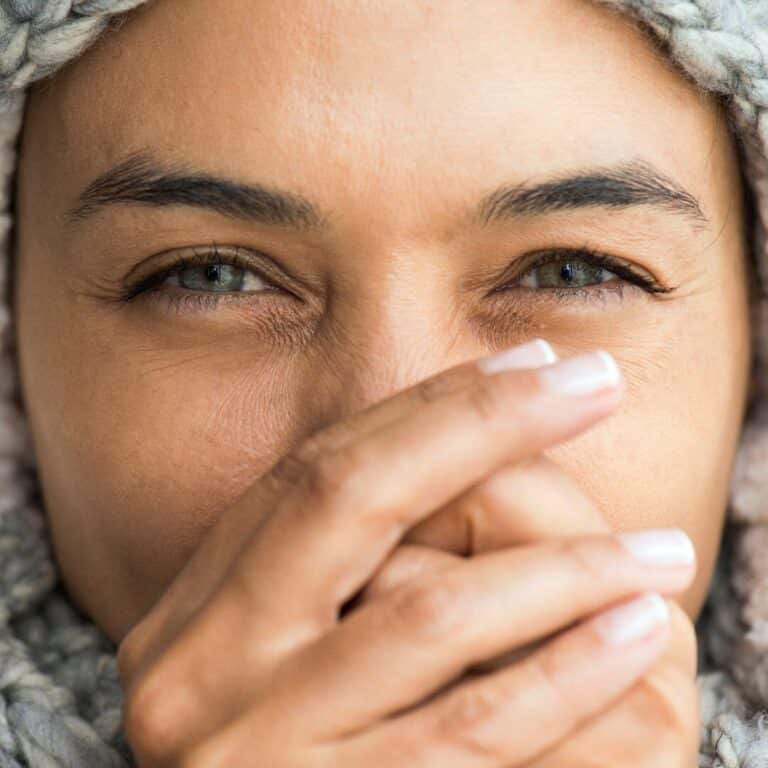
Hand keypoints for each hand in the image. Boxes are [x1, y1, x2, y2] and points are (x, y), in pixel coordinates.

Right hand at [116, 347, 690, 765]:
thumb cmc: (289, 755)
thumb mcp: (274, 658)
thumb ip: (327, 574)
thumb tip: (460, 448)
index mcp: (194, 616)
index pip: (315, 471)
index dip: (425, 408)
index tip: (525, 365)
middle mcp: (201, 668)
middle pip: (350, 496)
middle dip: (482, 422)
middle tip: (591, 382)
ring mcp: (254, 750)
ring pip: (429, 612)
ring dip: (564, 566)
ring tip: (659, 549)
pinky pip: (471, 730)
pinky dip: (566, 671)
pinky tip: (633, 631)